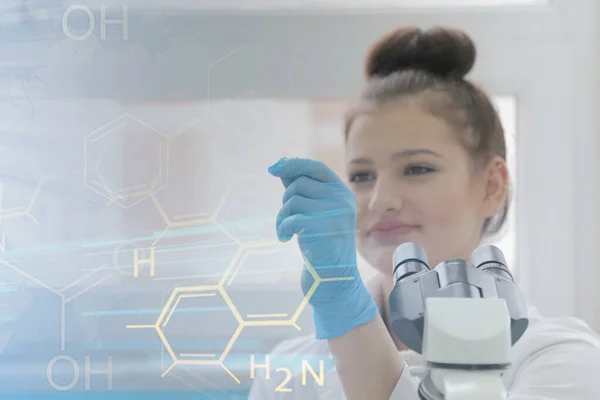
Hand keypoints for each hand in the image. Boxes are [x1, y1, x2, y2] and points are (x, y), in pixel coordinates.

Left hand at [268, 157, 377, 338]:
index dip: (293, 164)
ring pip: (293, 200)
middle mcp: (342, 200)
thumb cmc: (322, 245)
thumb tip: (281, 165)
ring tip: (286, 231)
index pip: (316, 167)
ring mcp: (335, 213)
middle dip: (285, 200)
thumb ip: (303, 189)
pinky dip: (282, 228)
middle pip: (299, 184)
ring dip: (282, 216)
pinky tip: (284, 239)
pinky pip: (291, 218)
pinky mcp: (324, 229)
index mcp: (342, 192)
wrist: (334, 280)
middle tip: (287, 219)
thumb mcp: (315, 213)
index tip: (273, 168)